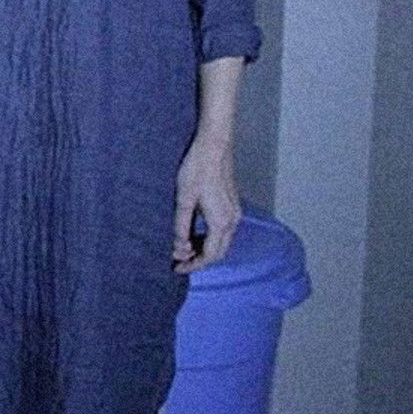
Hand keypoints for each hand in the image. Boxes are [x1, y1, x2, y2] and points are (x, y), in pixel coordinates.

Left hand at [173, 135, 240, 272]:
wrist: (213, 145)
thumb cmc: (197, 168)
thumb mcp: (183, 199)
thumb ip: (181, 226)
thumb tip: (178, 247)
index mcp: (221, 222)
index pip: (210, 255)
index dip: (193, 265)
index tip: (177, 268)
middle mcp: (233, 220)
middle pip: (218, 252)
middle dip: (199, 259)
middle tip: (178, 261)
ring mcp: (235, 212)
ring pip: (222, 241)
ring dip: (204, 248)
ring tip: (182, 247)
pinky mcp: (232, 204)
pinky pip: (223, 230)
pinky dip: (209, 237)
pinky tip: (193, 232)